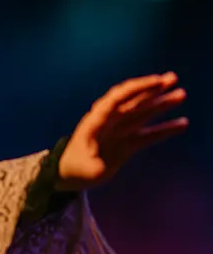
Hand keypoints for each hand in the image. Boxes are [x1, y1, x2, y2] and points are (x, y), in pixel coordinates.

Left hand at [56, 72, 187, 190]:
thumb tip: (99, 165)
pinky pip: (148, 134)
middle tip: (173, 78)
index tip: (156, 81)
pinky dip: (164, 129)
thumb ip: (90, 166)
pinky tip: (182, 124)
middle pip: (132, 101)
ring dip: (161, 104)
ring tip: (182, 94)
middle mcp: (109, 122)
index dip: (137, 88)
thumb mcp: (79, 169)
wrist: (70, 175)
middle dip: (151, 89)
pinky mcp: (127, 143)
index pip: (117, 99)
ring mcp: (119, 132)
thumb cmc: (72, 169)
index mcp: (96, 122)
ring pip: (143, 114)